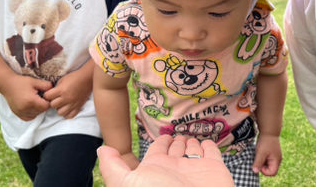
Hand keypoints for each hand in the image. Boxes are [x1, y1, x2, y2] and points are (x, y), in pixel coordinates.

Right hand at [2, 74, 51, 120]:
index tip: (45, 95)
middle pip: (41, 111)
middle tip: (40, 96)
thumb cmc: (21, 82)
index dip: (48, 101)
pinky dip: (32, 113)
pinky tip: (30, 105)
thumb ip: (46, 85)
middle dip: (43, 104)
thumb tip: (54, 90)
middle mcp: (25, 109)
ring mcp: (20, 113)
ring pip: (36, 115)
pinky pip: (29, 117)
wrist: (7, 84)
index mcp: (31, 101)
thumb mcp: (35, 81)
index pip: (46, 106)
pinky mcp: (17, 114)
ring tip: (34, 100)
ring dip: (38, 109)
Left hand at [43, 65, 92, 118]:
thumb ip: (56, 88)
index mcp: (62, 90)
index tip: (50, 93)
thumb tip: (51, 95)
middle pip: (53, 105)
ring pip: (60, 113)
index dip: (47, 95)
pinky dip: (67, 113)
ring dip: (59, 108)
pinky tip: (67, 108)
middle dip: (53, 102)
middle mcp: (67, 98)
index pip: (47, 96)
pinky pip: (70, 116)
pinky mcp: (79, 107)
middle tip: (56, 98)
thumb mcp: (62, 80)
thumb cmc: (74, 77)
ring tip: (62, 104)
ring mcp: (73, 104)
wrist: (87, 78)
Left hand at [97, 135, 233, 186]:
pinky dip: (210, 145)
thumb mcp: (127, 183)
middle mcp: (175, 168)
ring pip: (193, 150)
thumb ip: (113, 167)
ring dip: (192, 142)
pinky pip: (212, 153)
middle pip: (176, 150)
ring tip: (191, 136)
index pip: (158, 150)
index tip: (164, 134)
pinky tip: (206, 141)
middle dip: (177, 141)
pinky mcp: (214, 169)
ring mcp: (195, 169)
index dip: (161, 141)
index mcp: (155, 169)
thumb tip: (101, 150)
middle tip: (178, 134)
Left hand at [252, 133, 281, 175]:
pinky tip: (259, 152)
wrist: (268, 130)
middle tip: (257, 159)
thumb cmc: (265, 142)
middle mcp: (277, 159)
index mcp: (276, 160)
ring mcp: (274, 156)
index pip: (272, 173)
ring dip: (262, 162)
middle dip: (263, 166)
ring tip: (258, 155)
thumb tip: (255, 171)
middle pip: (270, 169)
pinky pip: (267, 159)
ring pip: (267, 164)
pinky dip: (262, 158)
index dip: (264, 171)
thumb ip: (258, 162)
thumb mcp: (260, 152)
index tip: (259, 164)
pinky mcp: (271, 152)